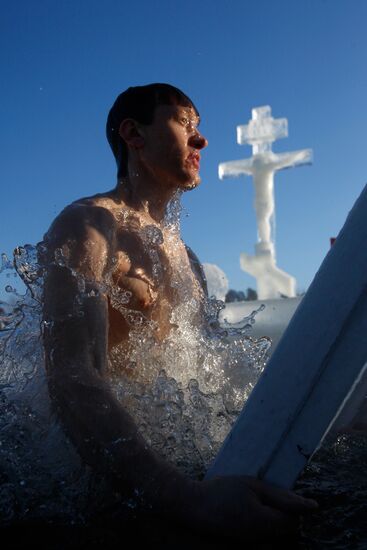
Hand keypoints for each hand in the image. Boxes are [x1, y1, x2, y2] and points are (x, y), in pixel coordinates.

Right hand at [184, 475, 317, 541]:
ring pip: (279, 545)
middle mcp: (262, 543)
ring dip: (276, 531)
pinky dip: (266, 538)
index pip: (294, 522)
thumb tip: (311, 506)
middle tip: (265, 505)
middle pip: (289, 537)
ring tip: (258, 515)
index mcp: (266, 525)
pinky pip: (266, 547)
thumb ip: (282, 497)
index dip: (289, 508)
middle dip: (284, 521)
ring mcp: (253, 549)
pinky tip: (253, 524)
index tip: (274, 498)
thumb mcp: (253, 486)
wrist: (193, 507)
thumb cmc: (222, 491)